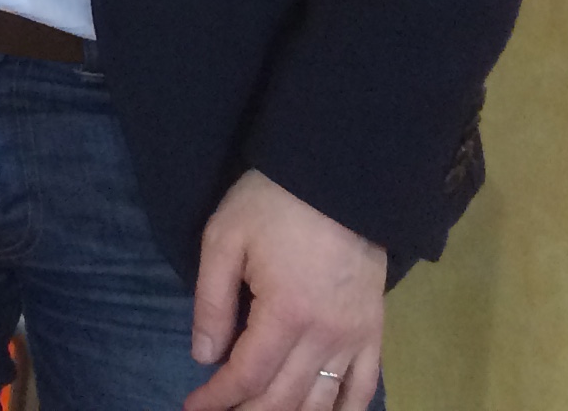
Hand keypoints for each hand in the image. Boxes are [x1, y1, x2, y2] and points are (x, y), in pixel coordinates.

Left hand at [183, 169, 384, 410]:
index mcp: (286, 313)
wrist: (338, 179)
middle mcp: (325, 336)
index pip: (248, 375)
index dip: (218, 397)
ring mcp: (356, 337)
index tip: (193, 407)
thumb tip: (204, 356)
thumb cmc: (272, 203)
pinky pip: (363, 387)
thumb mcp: (224, 240)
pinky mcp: (374, 331)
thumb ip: (212, 302)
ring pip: (322, 403)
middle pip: (284, 397)